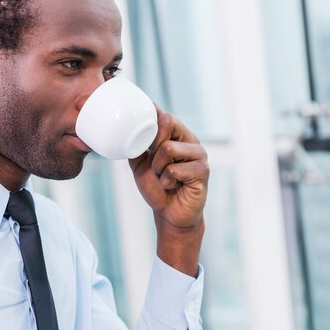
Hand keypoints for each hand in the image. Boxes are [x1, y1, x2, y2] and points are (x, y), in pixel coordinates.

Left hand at [129, 109, 208, 229]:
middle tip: (154, 164)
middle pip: (168, 122)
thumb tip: (127, 130)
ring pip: (168, 148)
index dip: (151, 117)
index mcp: (177, 135)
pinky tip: (173, 186)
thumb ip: (136, 146)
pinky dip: (166, 181)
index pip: (164, 115)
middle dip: (153, 144)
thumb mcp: (140, 164)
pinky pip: (174, 170)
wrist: (169, 214)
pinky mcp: (202, 171)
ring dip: (158, 168)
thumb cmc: (157, 188)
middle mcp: (190, 140)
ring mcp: (199, 155)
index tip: (144, 120)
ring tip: (163, 178)